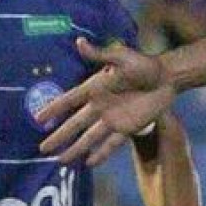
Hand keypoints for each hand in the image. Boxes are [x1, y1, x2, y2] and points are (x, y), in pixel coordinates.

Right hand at [38, 38, 174, 166]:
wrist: (168, 78)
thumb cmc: (145, 64)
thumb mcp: (122, 57)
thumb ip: (100, 54)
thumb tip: (78, 41)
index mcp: (95, 88)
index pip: (69, 100)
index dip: (53, 109)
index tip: (37, 119)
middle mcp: (100, 106)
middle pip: (75, 124)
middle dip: (58, 136)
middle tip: (42, 149)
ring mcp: (113, 118)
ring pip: (89, 138)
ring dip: (75, 149)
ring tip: (60, 161)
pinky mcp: (128, 127)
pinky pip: (111, 143)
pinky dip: (101, 153)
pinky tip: (89, 163)